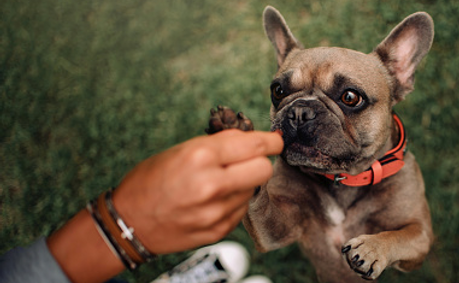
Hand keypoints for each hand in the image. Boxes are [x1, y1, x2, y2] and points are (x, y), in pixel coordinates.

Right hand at [112, 129, 282, 253]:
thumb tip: (254, 138)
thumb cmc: (151, 181)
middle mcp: (210, 185)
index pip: (255, 146)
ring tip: (217, 183)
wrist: (128, 222)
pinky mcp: (217, 231)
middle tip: (248, 161)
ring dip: (243, 183)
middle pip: (264, 169)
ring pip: (252, 190)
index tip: (276, 141)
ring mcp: (215, 212)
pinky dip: (232, 202)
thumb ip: (220, 144)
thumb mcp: (182, 150)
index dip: (271, 142)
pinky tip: (211, 201)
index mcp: (200, 157)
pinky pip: (241, 210)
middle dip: (260, 162)